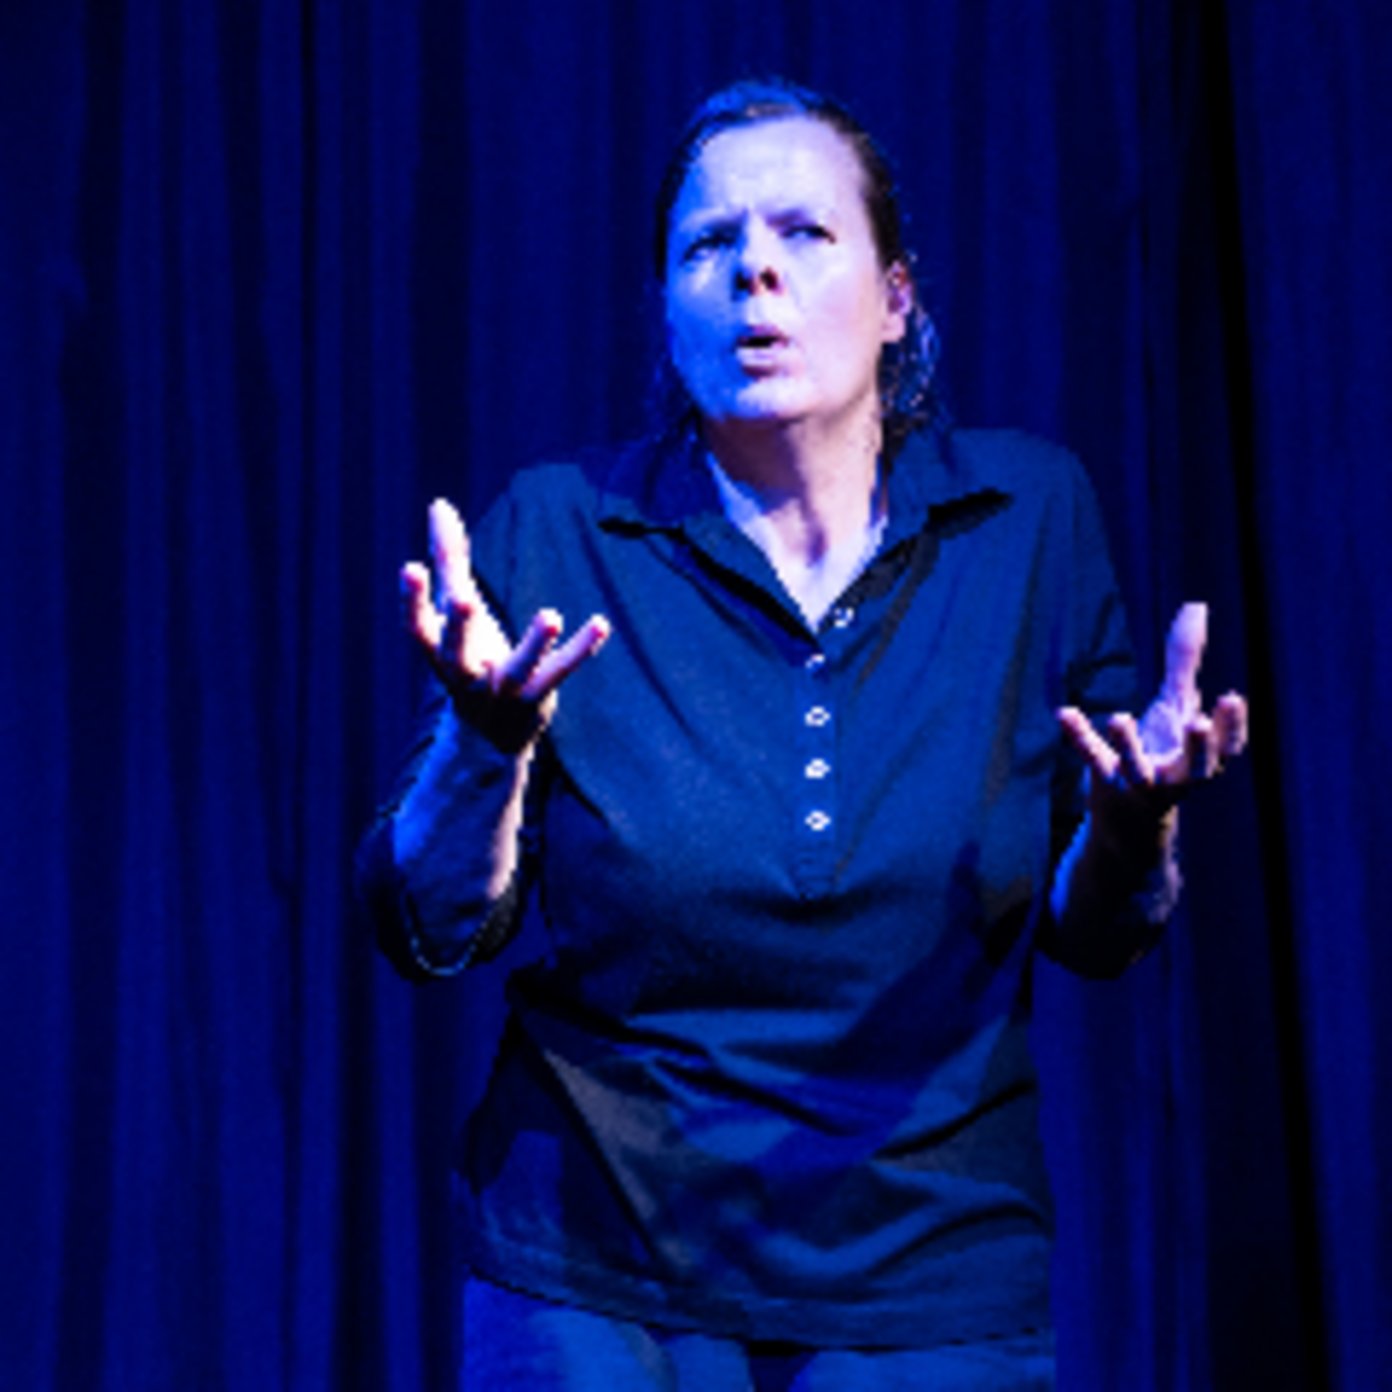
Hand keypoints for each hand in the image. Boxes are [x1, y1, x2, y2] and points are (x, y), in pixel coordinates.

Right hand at [400, 498, 609, 751]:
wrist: (490, 735)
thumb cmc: (470, 655)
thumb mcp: (457, 608)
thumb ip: (450, 558)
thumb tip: (439, 503)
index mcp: (439, 653)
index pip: (418, 628)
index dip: (411, 600)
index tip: (410, 568)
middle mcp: (466, 675)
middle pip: (458, 653)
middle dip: (459, 627)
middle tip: (463, 598)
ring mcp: (503, 690)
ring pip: (519, 668)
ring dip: (535, 643)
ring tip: (551, 615)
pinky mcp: (537, 697)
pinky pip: (559, 672)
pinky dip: (581, 649)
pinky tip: (601, 624)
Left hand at [1057, 603, 1248, 843]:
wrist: (1130, 817)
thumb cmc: (1162, 752)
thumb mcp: (1175, 705)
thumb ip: (1183, 660)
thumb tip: (1196, 606)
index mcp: (1203, 758)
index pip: (1227, 746)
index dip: (1232, 726)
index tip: (1231, 698)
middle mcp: (1179, 775)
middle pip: (1197, 767)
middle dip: (1200, 746)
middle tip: (1199, 722)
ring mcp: (1142, 782)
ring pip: (1138, 769)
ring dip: (1128, 745)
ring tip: (1118, 718)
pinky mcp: (1107, 783)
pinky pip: (1093, 759)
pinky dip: (1079, 737)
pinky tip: (1064, 713)